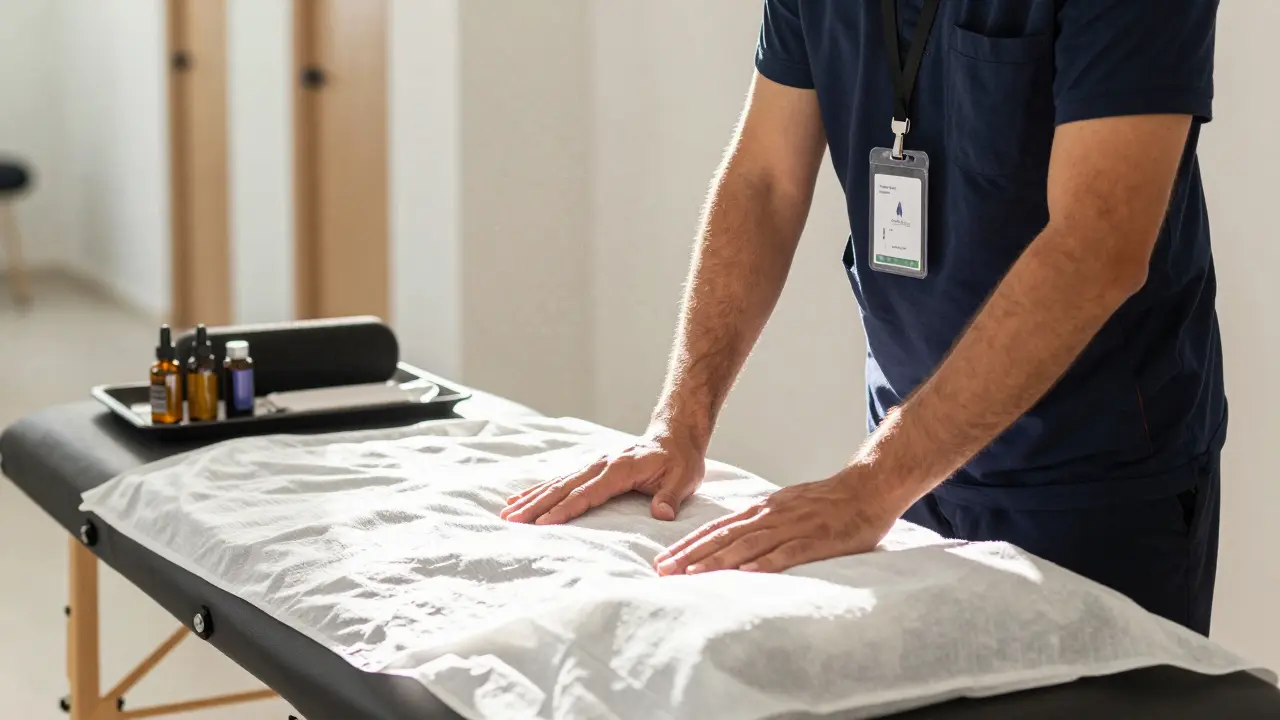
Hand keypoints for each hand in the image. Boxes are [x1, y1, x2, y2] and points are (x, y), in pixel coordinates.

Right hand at [501, 427, 706, 524]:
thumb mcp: (683, 479)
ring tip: (507, 512)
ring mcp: (594, 465)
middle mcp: (601, 465)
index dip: (565, 509)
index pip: (588, 493)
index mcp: (621, 469)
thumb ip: (670, 497)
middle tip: (511, 521)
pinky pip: (561, 480)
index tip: (544, 523)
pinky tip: (521, 498)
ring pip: (557, 483)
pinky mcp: (590, 468)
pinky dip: (540, 489)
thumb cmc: (680, 461)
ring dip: (532, 497)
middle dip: (537, 505)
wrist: (675, 436)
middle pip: (564, 487)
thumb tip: (661, 514)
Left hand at [653, 469, 897, 574]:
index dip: (689, 545)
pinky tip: (747, 574)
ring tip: (693, 575)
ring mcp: (793, 527)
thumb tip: (733, 540)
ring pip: (748, 545)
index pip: (718, 529)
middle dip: (691, 555)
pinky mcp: (816, 539)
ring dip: (718, 561)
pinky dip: (766, 563)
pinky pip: (788, 552)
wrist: (868, 488)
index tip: (664, 560)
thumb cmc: (828, 503)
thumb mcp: (786, 507)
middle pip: (724, 537)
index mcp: (763, 510)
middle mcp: (771, 516)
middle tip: (664, 571)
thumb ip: (761, 523)